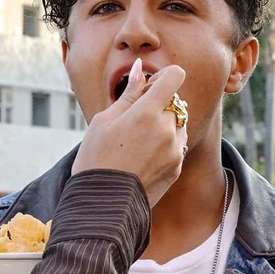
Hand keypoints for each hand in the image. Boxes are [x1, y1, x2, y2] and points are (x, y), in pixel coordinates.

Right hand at [72, 58, 188, 206]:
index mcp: (147, 112)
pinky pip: (177, 144)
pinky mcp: (177, 167)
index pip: (175, 76)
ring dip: (165, 125)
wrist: (102, 204)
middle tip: (134, 121)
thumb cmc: (96, 158)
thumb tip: (140, 69)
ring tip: (138, 142)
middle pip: (175, 102)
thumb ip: (129, 93)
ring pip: (179, 123)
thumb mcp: (104, 121)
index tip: (149, 87)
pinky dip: (166, 144)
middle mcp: (167, 129)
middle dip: (159, 105)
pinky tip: (143, 156)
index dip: (163, 77)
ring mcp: (175, 150)